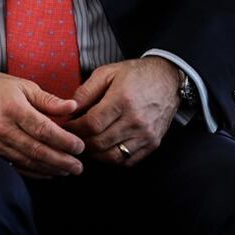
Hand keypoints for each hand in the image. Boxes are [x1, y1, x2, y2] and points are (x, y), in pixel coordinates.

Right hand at [0, 68, 83, 177]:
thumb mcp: (23, 86)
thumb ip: (48, 100)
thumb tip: (72, 108)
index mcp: (14, 108)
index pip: (45, 130)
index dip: (65, 141)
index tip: (80, 147)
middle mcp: (3, 127)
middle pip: (38, 150)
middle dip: (62, 160)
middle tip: (78, 166)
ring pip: (27, 160)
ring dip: (50, 168)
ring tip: (67, 170)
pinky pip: (14, 165)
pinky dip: (33, 171)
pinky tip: (46, 171)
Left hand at [64, 57, 181, 166]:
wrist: (168, 80)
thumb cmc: (134, 75)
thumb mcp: (106, 73)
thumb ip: (86, 91)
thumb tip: (69, 108)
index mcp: (122, 100)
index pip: (92, 124)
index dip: (74, 128)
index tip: (66, 125)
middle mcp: (136, 121)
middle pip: (100, 142)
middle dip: (81, 141)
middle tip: (71, 136)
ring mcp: (146, 135)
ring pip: (113, 156)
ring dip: (94, 153)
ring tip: (85, 143)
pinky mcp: (153, 143)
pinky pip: (128, 161)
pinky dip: (112, 159)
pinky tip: (103, 149)